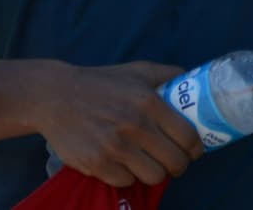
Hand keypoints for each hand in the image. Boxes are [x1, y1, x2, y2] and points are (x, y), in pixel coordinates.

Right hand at [32, 60, 204, 187]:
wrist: (56, 96)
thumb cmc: (102, 83)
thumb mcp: (138, 71)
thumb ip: (167, 74)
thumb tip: (193, 81)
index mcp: (150, 102)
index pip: (188, 137)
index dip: (196, 149)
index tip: (194, 151)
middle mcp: (136, 126)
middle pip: (175, 162)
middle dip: (179, 165)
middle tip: (173, 161)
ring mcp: (116, 147)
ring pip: (153, 177)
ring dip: (154, 172)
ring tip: (149, 163)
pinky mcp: (97, 164)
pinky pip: (126, 181)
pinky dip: (128, 175)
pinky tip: (124, 163)